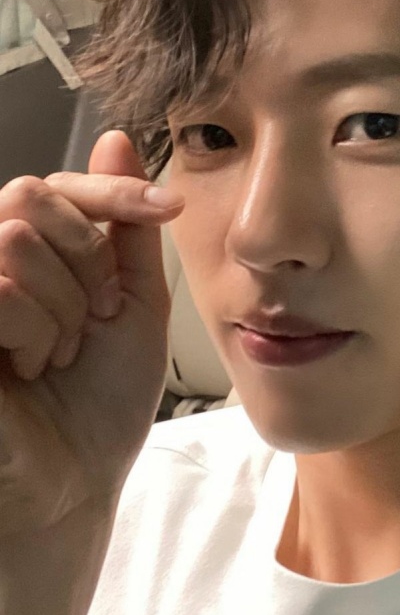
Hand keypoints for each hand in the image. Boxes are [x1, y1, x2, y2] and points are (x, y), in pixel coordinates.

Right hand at [0, 130, 183, 536]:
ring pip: (16, 240)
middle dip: (87, 258)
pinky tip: (32, 365)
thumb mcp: (133, 299)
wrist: (80, 477)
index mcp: (33, 251)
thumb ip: (123, 226)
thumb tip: (116, 137)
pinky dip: (35, 329)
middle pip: (30, 195)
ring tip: (62, 349)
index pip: (58, 183)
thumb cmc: (103, 395)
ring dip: (65, 304)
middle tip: (97, 315)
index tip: (169, 207)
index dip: (115, 187)